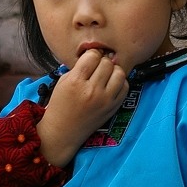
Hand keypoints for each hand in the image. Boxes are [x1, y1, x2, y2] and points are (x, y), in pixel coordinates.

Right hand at [36, 49, 127, 166]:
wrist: (63, 131)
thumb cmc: (61, 105)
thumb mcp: (63, 82)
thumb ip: (80, 68)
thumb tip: (96, 55)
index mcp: (76, 82)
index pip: (93, 56)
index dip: (92, 54)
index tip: (90, 58)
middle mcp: (92, 90)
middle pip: (107, 63)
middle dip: (102, 61)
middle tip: (97, 67)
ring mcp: (105, 100)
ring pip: (119, 73)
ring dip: (113, 71)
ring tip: (105, 75)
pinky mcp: (113, 107)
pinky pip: (125, 87)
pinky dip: (119, 82)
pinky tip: (110, 85)